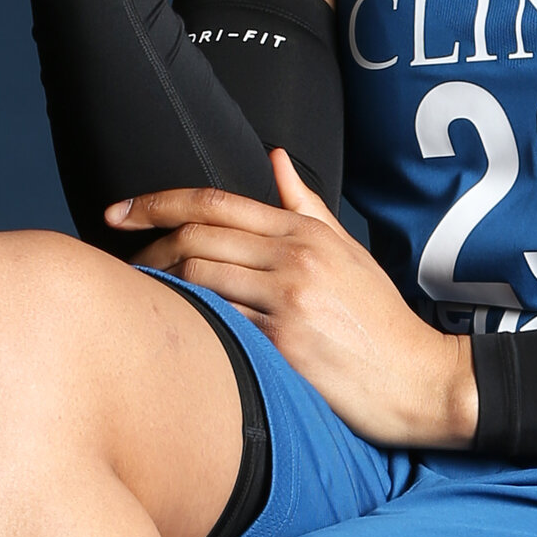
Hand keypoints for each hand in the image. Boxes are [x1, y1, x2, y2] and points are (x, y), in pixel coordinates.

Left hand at [113, 152, 478, 451]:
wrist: (418, 379)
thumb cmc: (380, 321)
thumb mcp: (349, 252)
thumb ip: (306, 206)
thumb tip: (275, 157)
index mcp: (306, 234)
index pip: (215, 202)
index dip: (156, 202)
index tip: (119, 212)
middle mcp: (295, 259)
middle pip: (198, 235)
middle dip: (147, 246)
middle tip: (124, 263)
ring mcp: (289, 301)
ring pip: (199, 275)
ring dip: (158, 284)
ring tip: (141, 298)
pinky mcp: (284, 345)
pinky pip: (218, 323)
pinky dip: (186, 321)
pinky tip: (167, 329)